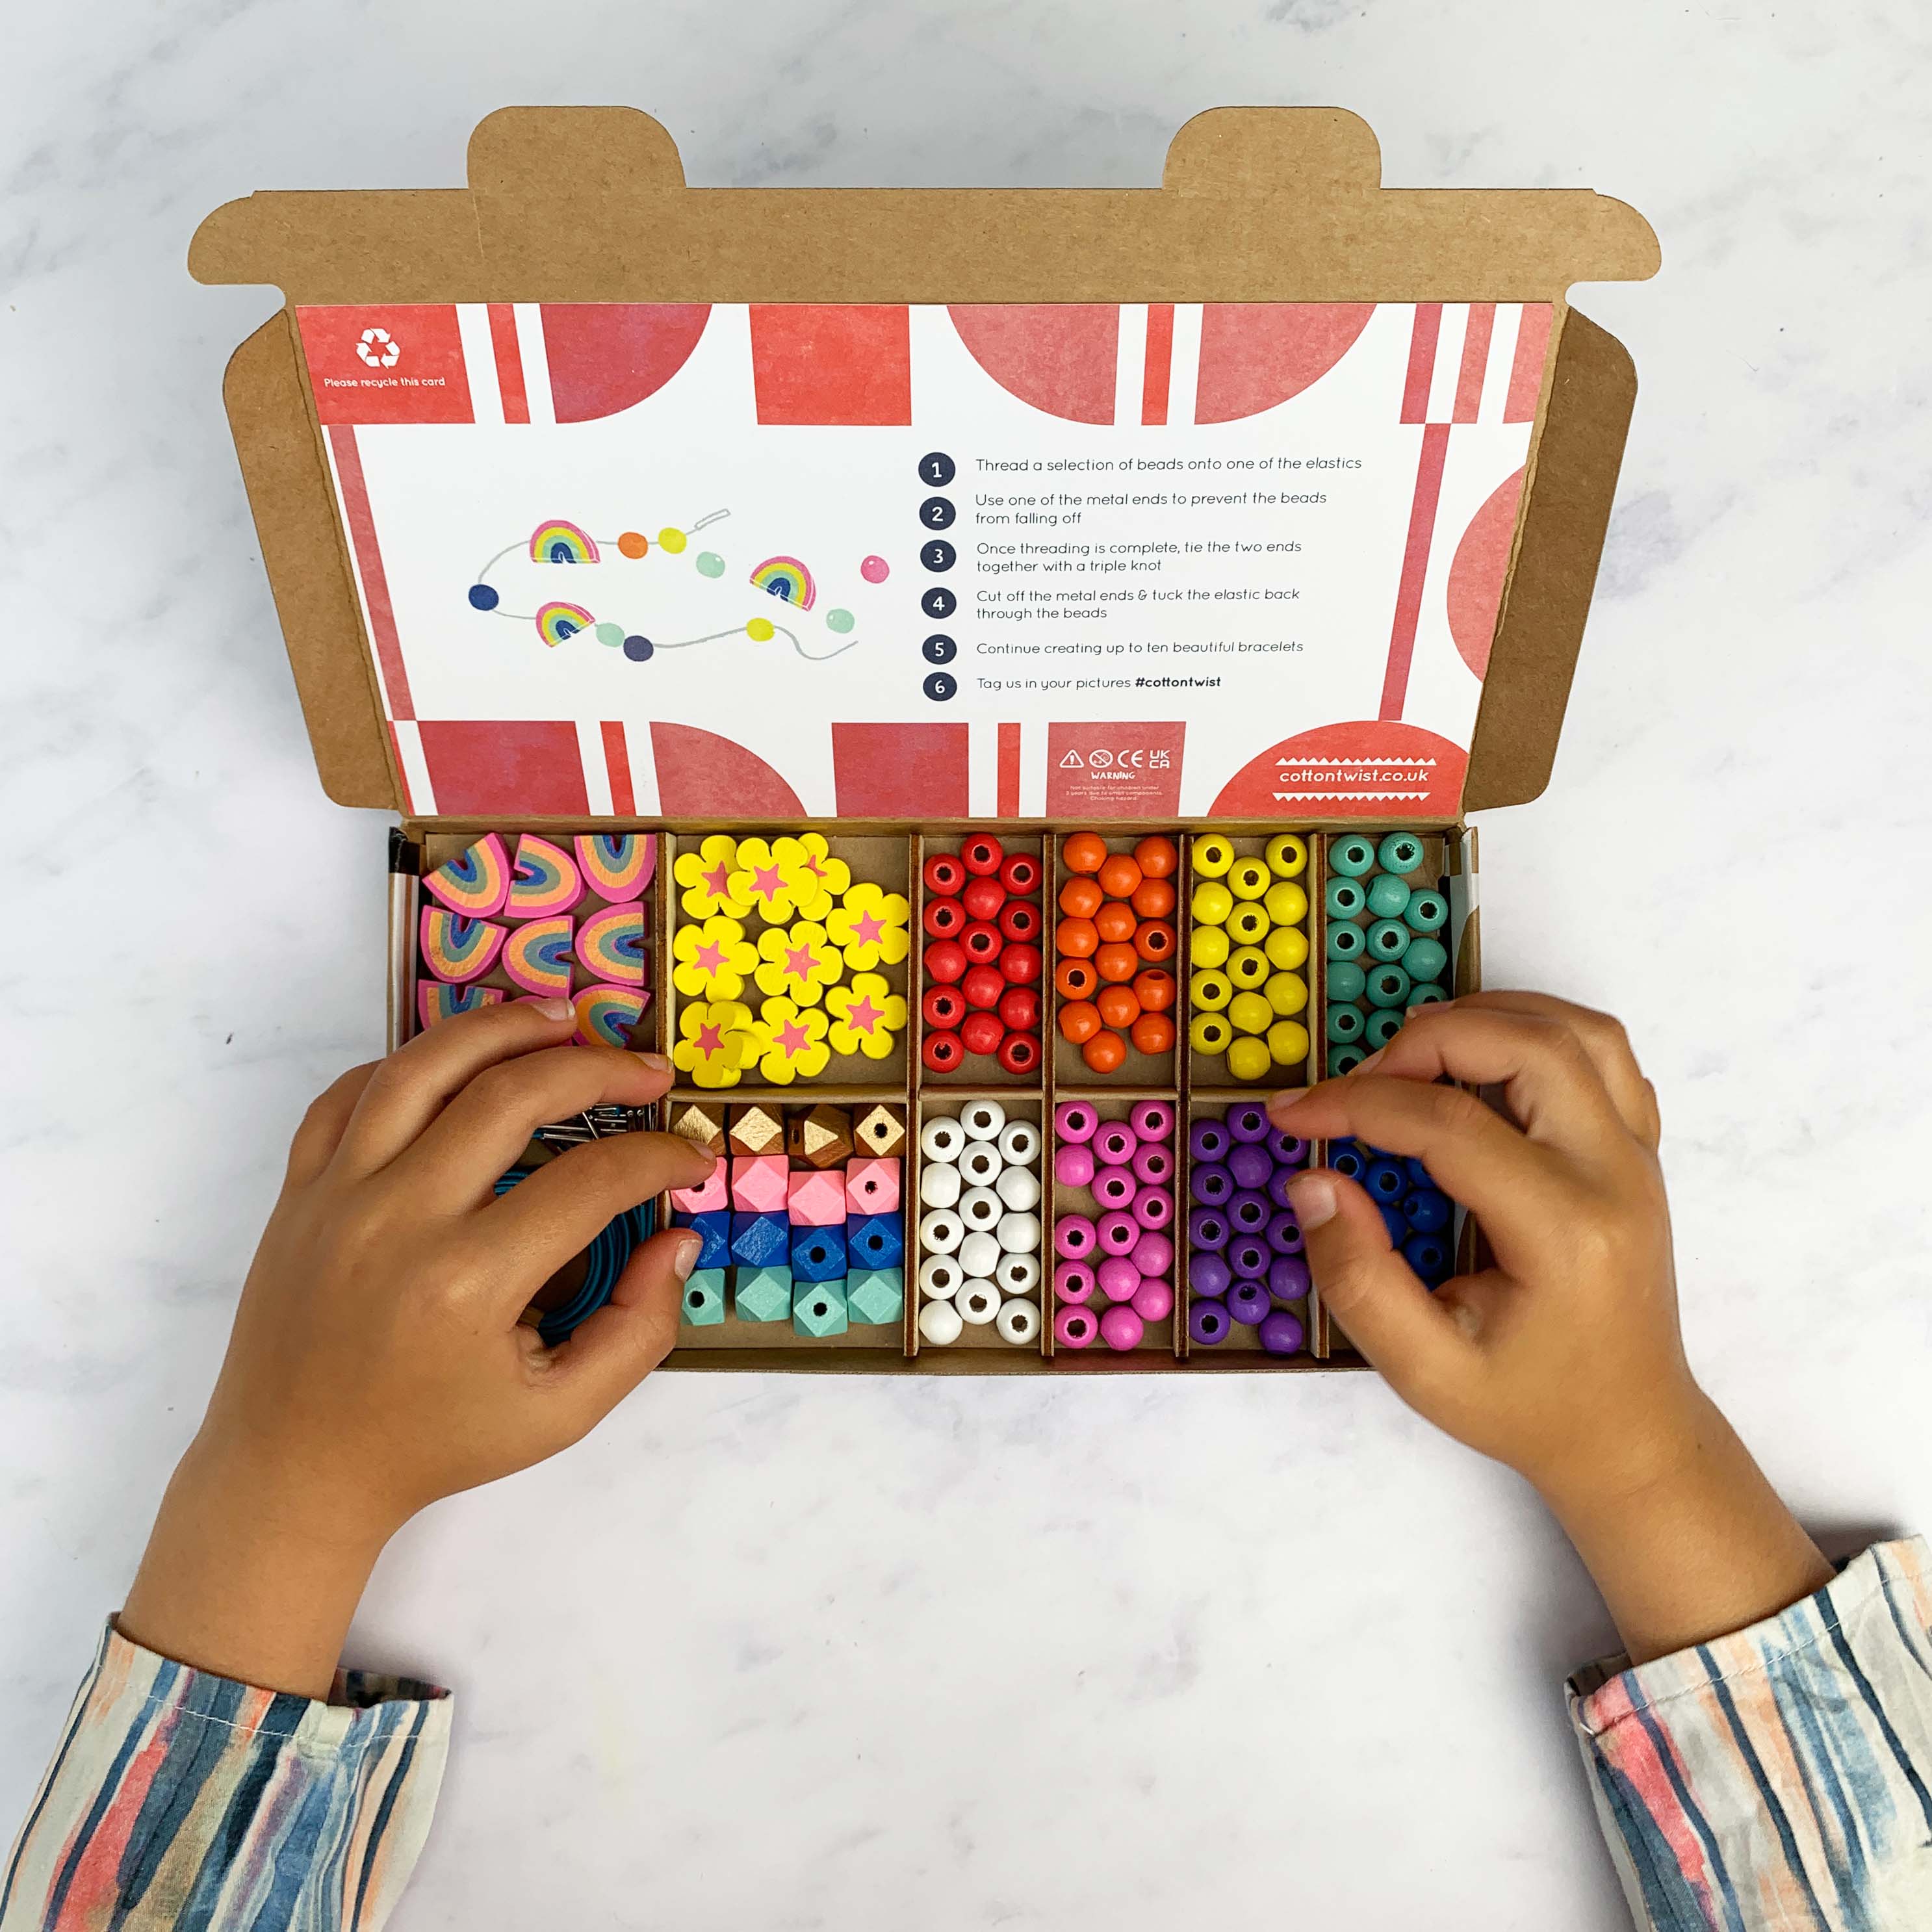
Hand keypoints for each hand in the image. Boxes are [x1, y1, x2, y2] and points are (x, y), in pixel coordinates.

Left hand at [121, 999, 717, 1695]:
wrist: (297, 1470)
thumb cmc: (435, 1444)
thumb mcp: (560, 1414)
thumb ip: (638, 1330)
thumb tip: (677, 1239)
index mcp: (468, 1282)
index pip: (592, 1181)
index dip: (658, 1158)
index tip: (690, 1160)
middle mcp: (398, 1220)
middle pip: (512, 1095)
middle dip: (599, 1069)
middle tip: (649, 1071)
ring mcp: (337, 1196)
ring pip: (423, 1066)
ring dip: (502, 1027)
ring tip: (563, 1018)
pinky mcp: (297, 1190)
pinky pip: (349, 1094)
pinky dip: (407, 1063)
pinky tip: (460, 1061)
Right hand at [1271, 992, 1829, 1661]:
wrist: (1630, 1434)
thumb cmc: (1528, 1407)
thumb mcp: (1424, 1370)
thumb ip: (1359, 1279)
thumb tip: (1314, 1183)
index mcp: (1564, 1233)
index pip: (1448, 1125)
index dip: (1355, 1105)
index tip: (1292, 1113)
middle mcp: (1614, 1177)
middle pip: (1527, 1046)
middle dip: (1424, 1041)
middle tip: (1359, 1081)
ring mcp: (1639, 1157)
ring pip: (1576, 1030)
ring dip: (1487, 1017)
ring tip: (1414, 1053)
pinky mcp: (1641, 1151)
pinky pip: (1605, 1052)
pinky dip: (1538, 1031)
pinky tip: (1483, 1062)